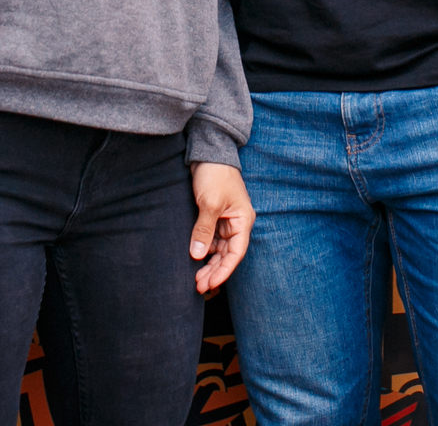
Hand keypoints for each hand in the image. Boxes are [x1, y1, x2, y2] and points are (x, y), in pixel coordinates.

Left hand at [189, 162, 254, 294]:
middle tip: (199, 286)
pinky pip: (210, 239)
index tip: (210, 283)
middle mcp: (236, 223)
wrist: (208, 151)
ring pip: (218, 249)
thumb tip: (197, 255)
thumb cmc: (215, 175)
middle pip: (227, 254)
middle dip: (214, 271)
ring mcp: (225, 220)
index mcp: (243, 221)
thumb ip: (204, 230)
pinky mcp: (213, 216)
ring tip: (195, 279)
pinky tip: (194, 260)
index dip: (224, 271)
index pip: (236, 253)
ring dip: (208, 263)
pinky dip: (203, 250)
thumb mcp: (209, 204)